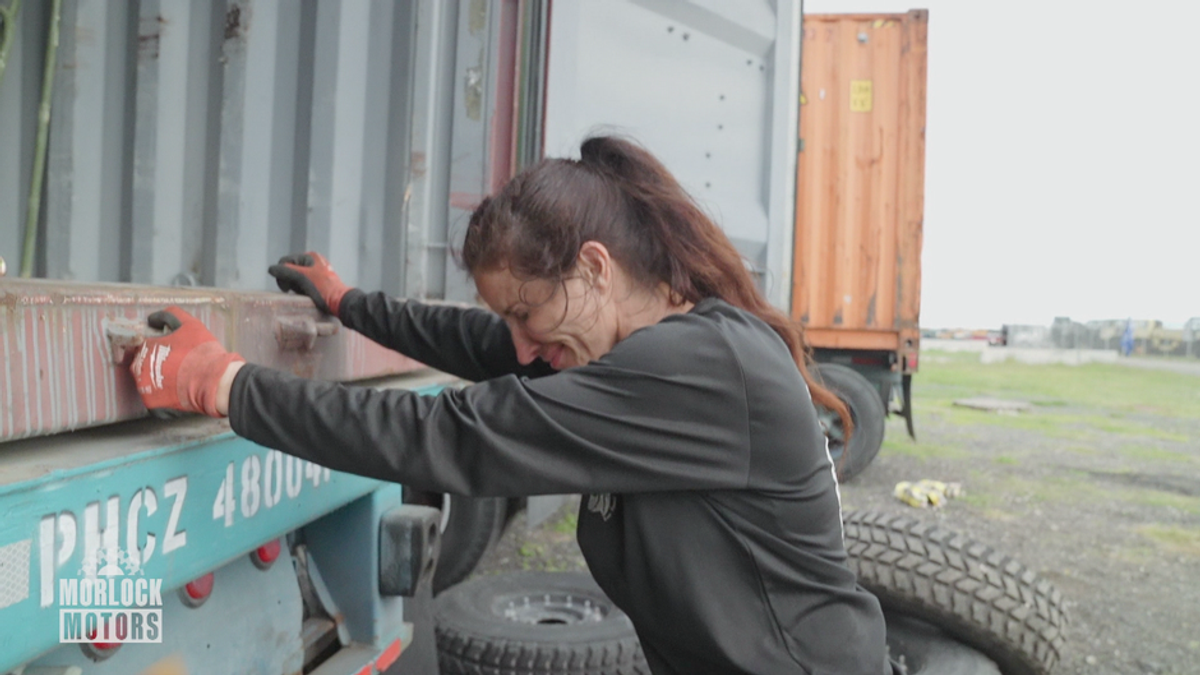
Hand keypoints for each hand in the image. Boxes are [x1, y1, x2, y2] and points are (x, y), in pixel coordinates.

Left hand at [130, 307, 245, 417]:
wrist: (215, 382)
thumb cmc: (203, 353)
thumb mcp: (190, 325)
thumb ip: (170, 315)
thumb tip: (154, 319)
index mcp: (146, 348)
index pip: (144, 345)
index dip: (159, 346)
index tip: (172, 350)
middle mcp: (139, 368)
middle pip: (143, 364)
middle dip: (157, 363)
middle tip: (177, 364)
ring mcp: (144, 388)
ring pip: (147, 381)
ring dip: (158, 379)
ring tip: (178, 378)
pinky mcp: (152, 404)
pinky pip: (153, 398)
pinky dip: (163, 395)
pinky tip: (177, 390)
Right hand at [268, 251, 350, 315]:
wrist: (341, 303)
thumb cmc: (323, 289)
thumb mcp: (302, 278)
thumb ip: (286, 272)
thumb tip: (270, 269)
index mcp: (310, 256)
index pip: (285, 261)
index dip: (282, 274)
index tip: (286, 288)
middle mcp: (313, 262)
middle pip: (290, 269)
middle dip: (289, 281)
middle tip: (293, 291)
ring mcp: (316, 272)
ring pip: (295, 278)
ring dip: (294, 286)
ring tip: (302, 294)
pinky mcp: (318, 283)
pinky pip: (302, 284)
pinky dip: (301, 290)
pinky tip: (306, 296)